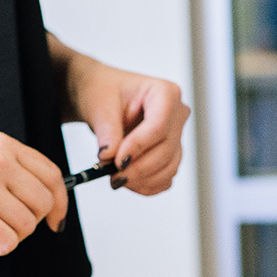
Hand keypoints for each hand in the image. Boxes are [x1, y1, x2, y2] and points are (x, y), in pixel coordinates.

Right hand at [0, 132, 68, 255]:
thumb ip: (7, 165)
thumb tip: (40, 195)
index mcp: (3, 145)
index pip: (52, 175)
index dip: (60, 201)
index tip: (54, 218)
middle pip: (42, 204)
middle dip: (30, 222)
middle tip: (7, 225)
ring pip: (25, 226)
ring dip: (9, 234)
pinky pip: (6, 242)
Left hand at [65, 55, 189, 194]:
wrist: (102, 98)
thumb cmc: (103, 91)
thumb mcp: (100, 106)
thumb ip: (107, 131)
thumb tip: (109, 156)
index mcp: (164, 92)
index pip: (159, 125)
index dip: (139, 147)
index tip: (117, 161)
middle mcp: (176, 113)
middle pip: (166, 149)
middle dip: (138, 168)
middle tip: (112, 176)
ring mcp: (176, 135)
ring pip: (169, 166)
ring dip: (143, 179)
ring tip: (116, 179)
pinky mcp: (170, 154)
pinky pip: (166, 177)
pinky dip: (148, 185)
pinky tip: (129, 183)